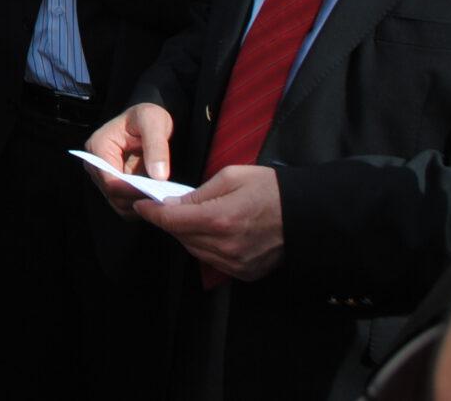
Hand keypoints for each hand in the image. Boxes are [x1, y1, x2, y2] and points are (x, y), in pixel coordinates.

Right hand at [84, 103, 174, 217]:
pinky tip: (155, 196)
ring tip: (161, 196)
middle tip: (164, 197)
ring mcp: (102, 175)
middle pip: (112, 195)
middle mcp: (95, 163)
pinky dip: (139, 204)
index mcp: (98, 146)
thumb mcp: (155, 122)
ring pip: (118, 203)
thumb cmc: (148, 116)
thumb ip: (157, 147)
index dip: (131, 190)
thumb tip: (159, 176)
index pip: (110, 180)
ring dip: (139, 203)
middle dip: (137, 198)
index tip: (156, 193)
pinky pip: (124, 203)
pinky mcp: (113, 183)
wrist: (147, 120)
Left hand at [137, 166, 285, 281]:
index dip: (152, 212)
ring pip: (194, 250)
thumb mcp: (231, 177)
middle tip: (167, 206)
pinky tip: (212, 232)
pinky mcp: (245, 273)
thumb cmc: (271, 190)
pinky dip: (206, 247)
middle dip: (170, 221)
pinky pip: (212, 261)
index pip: (172, 220)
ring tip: (192, 216)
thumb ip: (198, 193)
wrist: (308, 215)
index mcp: (220, 219)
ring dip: (187, 234)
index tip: (142, 204)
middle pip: (181, 236)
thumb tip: (173, 203)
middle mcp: (225, 247)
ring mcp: (236, 264)